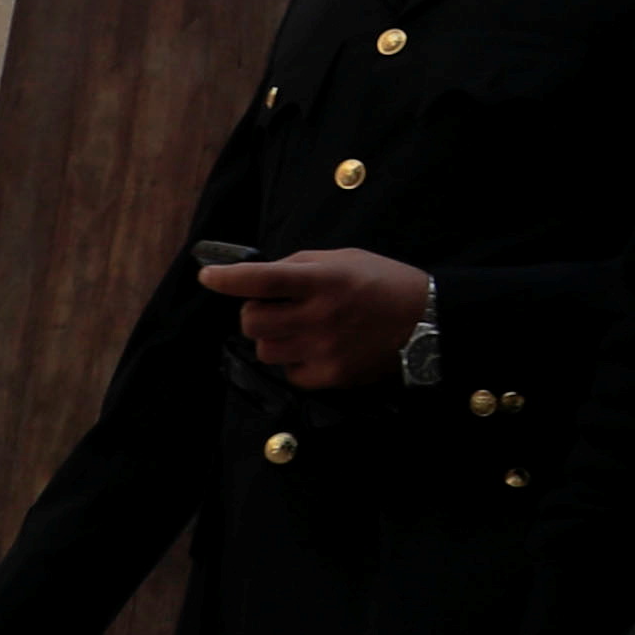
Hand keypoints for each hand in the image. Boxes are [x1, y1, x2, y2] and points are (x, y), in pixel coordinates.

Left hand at [202, 248, 431, 386]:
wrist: (426, 321)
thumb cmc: (383, 282)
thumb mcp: (344, 258)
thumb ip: (301, 265)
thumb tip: (261, 276)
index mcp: (322, 279)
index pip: (260, 279)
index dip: (227, 278)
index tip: (207, 276)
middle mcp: (318, 315)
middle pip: (252, 321)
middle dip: (254, 312)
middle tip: (274, 307)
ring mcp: (323, 349)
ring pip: (265, 349)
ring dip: (272, 337)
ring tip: (297, 328)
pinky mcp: (331, 376)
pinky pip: (288, 372)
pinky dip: (292, 360)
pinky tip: (313, 348)